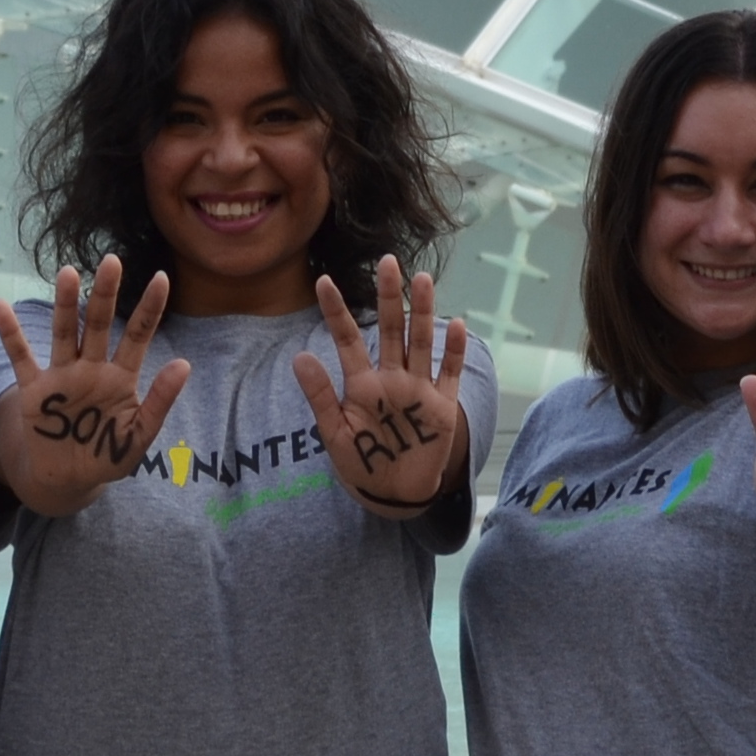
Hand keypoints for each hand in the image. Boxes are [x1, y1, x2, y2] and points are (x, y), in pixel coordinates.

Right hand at [0, 257, 186, 516]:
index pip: (139, 335)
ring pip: (65, 333)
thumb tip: (185, 364)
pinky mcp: (33, 390)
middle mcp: (92, 368)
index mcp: (121, 377)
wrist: (67, 481)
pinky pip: (20, 357)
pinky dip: (10, 334)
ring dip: (65, 305)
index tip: (162, 278)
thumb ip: (160, 402)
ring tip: (68, 273)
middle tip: (111, 261)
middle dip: (105, 295)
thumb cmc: (107, 456)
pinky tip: (0, 306)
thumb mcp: (139, 435)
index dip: (149, 308)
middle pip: (100, 324)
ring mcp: (62, 376)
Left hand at [295, 257, 470, 516]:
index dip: (336, 311)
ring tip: (422, 280)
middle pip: (390, 330)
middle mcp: (391, 378)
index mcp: (362, 384)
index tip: (323, 281)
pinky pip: (448, 374)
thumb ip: (320, 396)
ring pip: (421, 343)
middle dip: (389, 297)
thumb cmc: (360, 462)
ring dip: (423, 313)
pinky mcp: (443, 407)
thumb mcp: (335, 432)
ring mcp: (419, 390)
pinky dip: (453, 352)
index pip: (347, 339)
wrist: (393, 494)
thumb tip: (298, 356)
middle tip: (387, 262)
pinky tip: (456, 325)